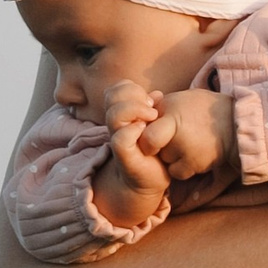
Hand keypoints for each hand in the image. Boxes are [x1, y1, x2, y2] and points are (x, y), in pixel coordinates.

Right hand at [93, 89, 171, 231]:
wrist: (151, 179)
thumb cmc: (155, 150)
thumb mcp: (154, 124)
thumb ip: (152, 108)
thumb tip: (157, 94)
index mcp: (120, 115)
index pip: (114, 90)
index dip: (129, 88)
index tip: (149, 98)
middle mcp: (115, 126)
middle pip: (111, 97)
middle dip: (132, 95)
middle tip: (151, 107)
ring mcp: (117, 140)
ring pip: (114, 115)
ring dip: (135, 110)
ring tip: (153, 116)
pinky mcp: (124, 157)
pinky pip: (120, 139)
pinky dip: (133, 131)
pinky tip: (146, 132)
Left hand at [142, 86, 235, 181]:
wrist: (234, 122)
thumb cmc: (202, 108)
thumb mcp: (178, 99)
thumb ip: (157, 108)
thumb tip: (137, 115)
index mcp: (171, 114)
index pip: (148, 134)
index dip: (144, 136)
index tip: (149, 133)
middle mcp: (177, 134)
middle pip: (152, 148)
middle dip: (157, 145)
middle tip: (167, 138)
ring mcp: (187, 150)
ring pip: (164, 160)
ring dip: (169, 156)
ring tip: (184, 144)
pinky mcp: (196, 164)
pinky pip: (176, 172)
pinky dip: (180, 168)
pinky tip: (189, 157)